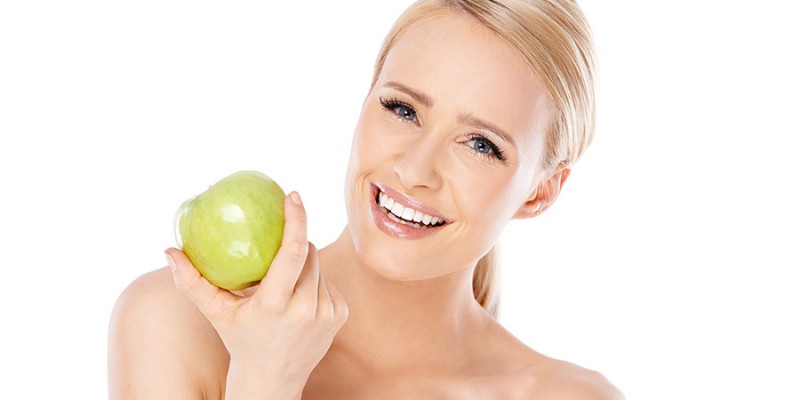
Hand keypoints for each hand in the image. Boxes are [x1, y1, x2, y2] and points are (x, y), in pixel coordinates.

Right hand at [165, 192, 347, 398]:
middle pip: (308, 253)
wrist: (273, 380)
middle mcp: (306, 310)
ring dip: (303, 264)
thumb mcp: (216, 313)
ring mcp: (327, 313)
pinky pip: (329, 282)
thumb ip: (191, 283)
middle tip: (277, 246)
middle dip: (295, 241)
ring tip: (284, 283)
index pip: (293, 252)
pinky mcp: (340, 315)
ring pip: (319, 266)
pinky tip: (298, 299)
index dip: (296, 219)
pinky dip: (314, 282)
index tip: (292, 196)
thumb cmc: (240, 341)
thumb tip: (168, 250)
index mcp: (275, 306)